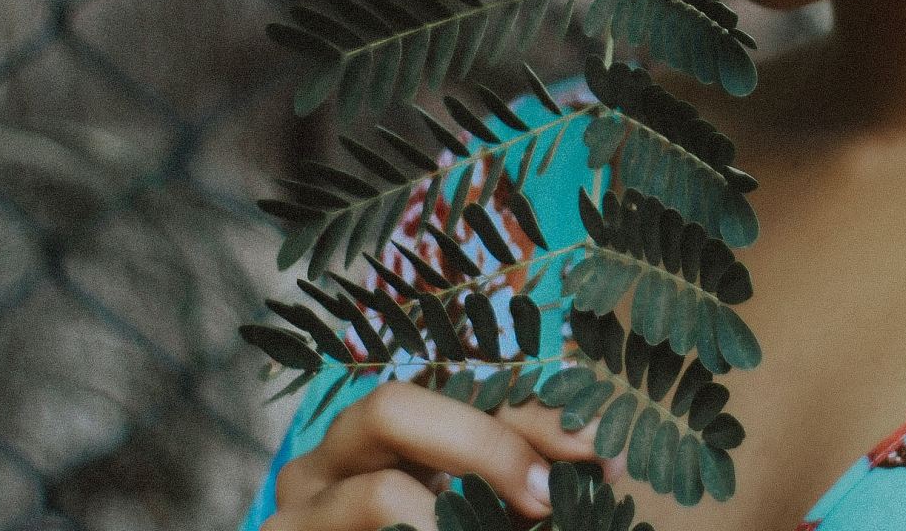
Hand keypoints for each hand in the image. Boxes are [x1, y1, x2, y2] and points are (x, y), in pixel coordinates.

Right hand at [264, 382, 614, 530]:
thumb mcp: (484, 508)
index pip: (465, 389)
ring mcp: (299, 510)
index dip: (538, 415)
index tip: (604, 453)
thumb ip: (529, 478)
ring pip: (378, 494)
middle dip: (482, 445)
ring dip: (455, 524)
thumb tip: (606, 458)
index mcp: (390, 430)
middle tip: (546, 498)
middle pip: (393, 406)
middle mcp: (333, 456)